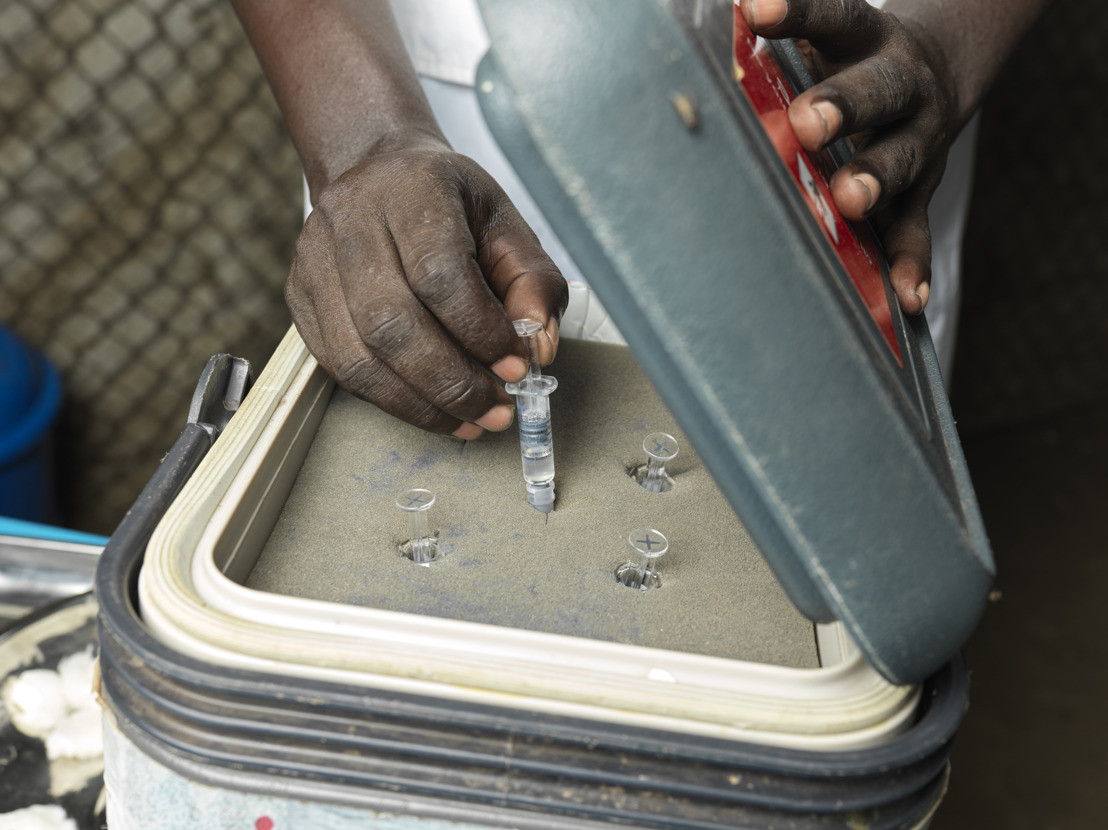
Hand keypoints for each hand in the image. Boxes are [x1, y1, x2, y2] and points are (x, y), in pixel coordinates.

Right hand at [287, 141, 568, 437]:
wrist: (378, 172)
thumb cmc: (449, 204)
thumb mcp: (507, 226)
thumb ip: (535, 283)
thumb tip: (538, 348)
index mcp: (411, 190)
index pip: (438, 274)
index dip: (479, 331)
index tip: (516, 367)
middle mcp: (350, 221)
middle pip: (392, 324)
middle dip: (452, 382)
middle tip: (496, 409)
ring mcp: (315, 261)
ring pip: (359, 356)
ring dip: (420, 404)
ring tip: (470, 421)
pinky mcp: (299, 297)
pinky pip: (340, 368)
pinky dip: (390, 400)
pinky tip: (432, 411)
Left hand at [740, 0, 959, 313]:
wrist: (936, 71)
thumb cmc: (846, 62)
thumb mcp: (822, 41)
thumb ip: (771, 54)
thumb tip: (698, 54)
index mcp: (864, 39)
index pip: (832, 15)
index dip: (796, 11)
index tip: (755, 7)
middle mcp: (900, 82)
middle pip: (878, 89)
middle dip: (843, 106)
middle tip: (806, 123)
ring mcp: (917, 137)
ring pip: (901, 158)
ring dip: (875, 180)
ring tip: (851, 201)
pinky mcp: (922, 188)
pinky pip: (917, 226)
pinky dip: (912, 262)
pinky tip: (909, 297)